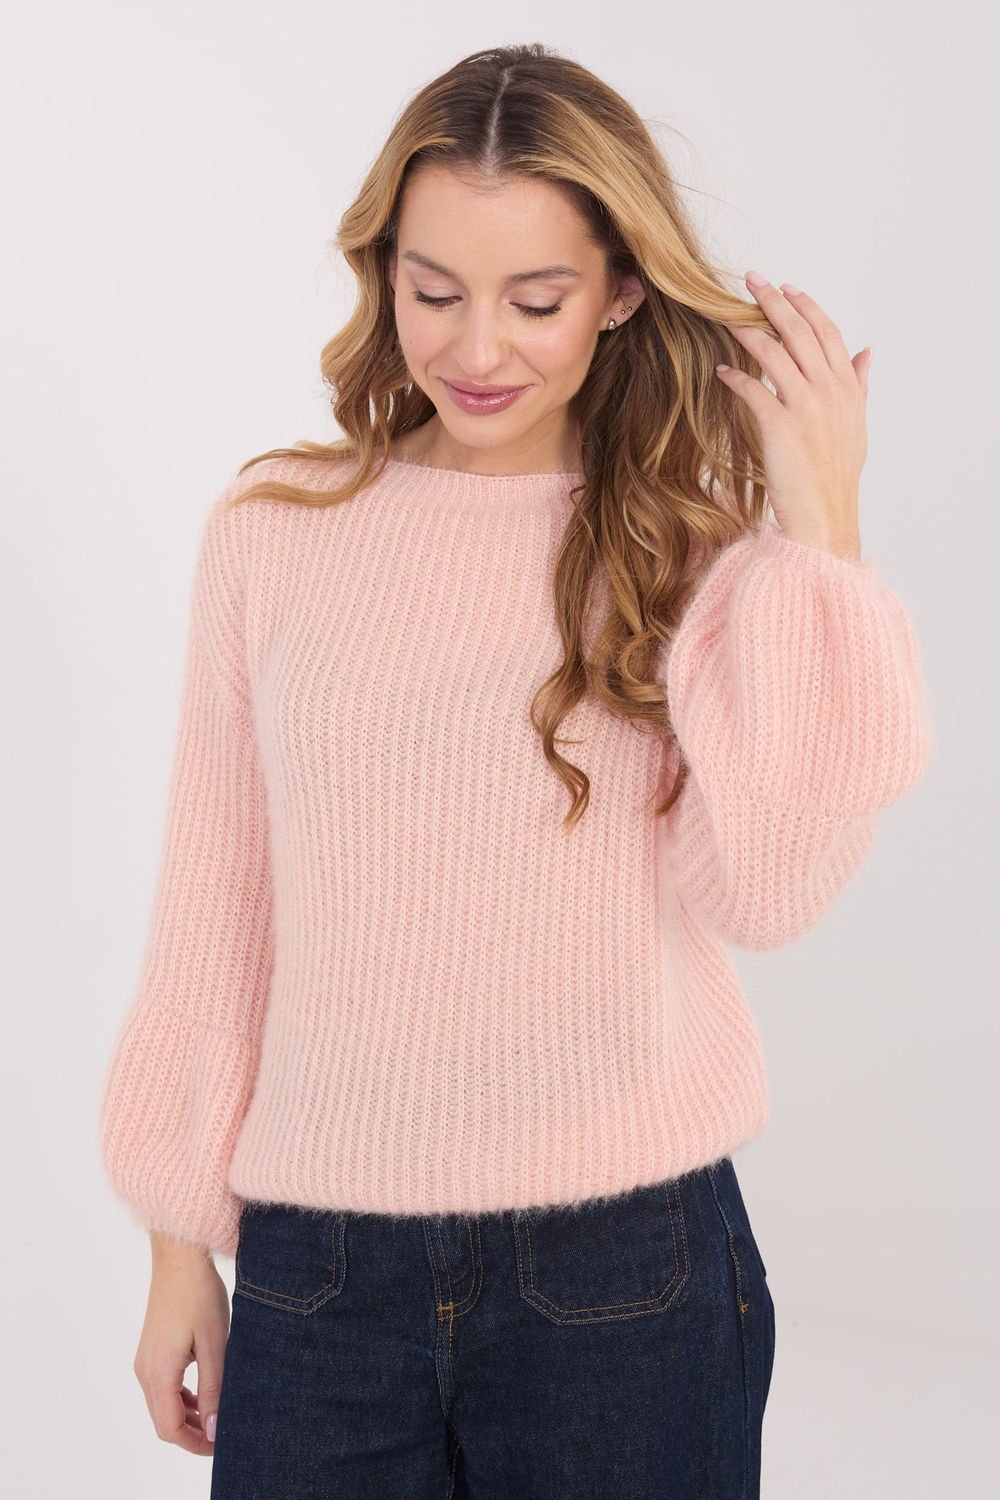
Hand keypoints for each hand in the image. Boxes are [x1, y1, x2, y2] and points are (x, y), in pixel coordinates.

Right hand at [133, 1242, 229, 1455]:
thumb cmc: (198, 1295)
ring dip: (189, 1414)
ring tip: (219, 1414)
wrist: (180, 1256)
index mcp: (158, 1374)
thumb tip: (214, 1429)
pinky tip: (206, 1392)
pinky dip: (183, 1396)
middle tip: (224, 1433)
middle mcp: (145, 1371)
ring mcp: (146, 1359)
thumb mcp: (214, 1345)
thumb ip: (214, 1390)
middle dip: (193, 1432)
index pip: (170, 1429)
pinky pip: (164, 1384)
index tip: (221, 1446)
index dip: (195, 1444)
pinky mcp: (152, 1348)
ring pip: (164, 1403)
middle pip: (164, 1420)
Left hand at [716, 271, 872, 560]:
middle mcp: (830, 391)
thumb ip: (860, 384)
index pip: (827, 332)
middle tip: (751, 279)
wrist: (825, 517)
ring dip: (749, 331)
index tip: (786, 287)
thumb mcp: (857, 425)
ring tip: (727, 316)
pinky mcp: (781, 427)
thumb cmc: (836, 476)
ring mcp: (807, 408)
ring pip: (776, 354)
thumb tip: (867, 352)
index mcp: (849, 388)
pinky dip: (736, 377)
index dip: (806, 305)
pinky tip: (722, 370)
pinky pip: (754, 391)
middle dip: (774, 301)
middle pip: (800, 332)